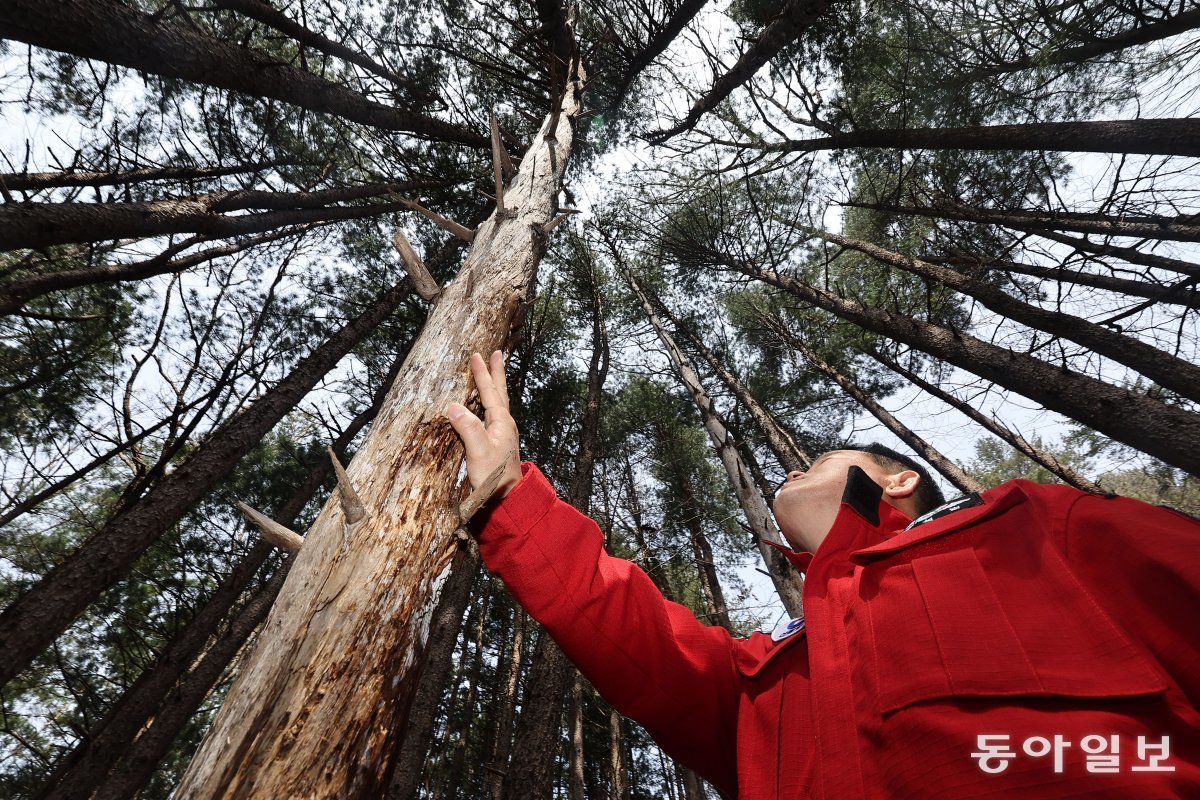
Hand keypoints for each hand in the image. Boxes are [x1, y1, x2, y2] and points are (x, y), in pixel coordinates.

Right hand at [446, 351, 523, 500]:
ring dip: (495, 386)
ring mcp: (503, 434)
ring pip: (498, 402)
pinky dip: (490, 402)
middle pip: (500, 393)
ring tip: (492, 374)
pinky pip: (493, 414)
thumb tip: (453, 406)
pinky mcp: (498, 443)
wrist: (508, 499)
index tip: (477, 355)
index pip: (490, 392)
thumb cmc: (494, 476)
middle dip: (496, 373)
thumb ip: (468, 428)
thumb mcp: (478, 452)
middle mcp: (505, 425)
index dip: (482, 374)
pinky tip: (485, 406)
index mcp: (501, 422)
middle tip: (497, 353)